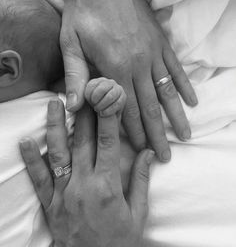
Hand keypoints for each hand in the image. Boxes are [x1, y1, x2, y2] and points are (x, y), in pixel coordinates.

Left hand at [20, 99, 153, 246]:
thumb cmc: (119, 240)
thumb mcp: (138, 214)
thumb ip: (141, 181)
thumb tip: (148, 153)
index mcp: (108, 185)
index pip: (109, 143)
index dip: (108, 117)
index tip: (108, 97)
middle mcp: (84, 184)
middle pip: (83, 141)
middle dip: (83, 112)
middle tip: (83, 88)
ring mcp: (64, 193)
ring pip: (58, 153)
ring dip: (54, 127)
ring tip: (53, 104)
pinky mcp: (51, 203)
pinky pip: (39, 179)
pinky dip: (32, 159)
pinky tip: (26, 141)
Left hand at [47, 0, 197, 160]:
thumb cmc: (82, 13)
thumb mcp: (70, 44)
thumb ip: (76, 77)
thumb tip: (74, 108)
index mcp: (115, 69)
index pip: (126, 110)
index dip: (135, 134)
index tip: (143, 153)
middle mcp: (138, 64)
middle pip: (150, 107)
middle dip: (158, 134)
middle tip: (166, 155)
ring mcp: (153, 53)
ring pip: (167, 91)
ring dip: (176, 116)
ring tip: (186, 135)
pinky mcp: (160, 42)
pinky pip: (176, 68)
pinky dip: (184, 86)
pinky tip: (192, 101)